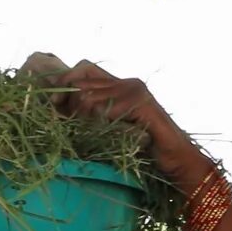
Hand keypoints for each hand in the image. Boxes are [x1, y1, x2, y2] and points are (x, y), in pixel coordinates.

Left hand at [19, 52, 206, 186]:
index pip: (83, 68)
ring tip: (92, 135)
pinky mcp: (141, 103)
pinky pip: (104, 109)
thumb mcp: (111, 129)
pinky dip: (98, 123)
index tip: (53, 103)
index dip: (65, 82)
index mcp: (120, 84)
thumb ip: (92, 116)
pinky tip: (105, 135)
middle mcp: (127, 82)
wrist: (178, 161)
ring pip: (87, 97)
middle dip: (69, 105)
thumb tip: (56, 111)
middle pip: (80, 82)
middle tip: (70, 125)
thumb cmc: (145, 150)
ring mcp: (135, 90)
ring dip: (83, 120)